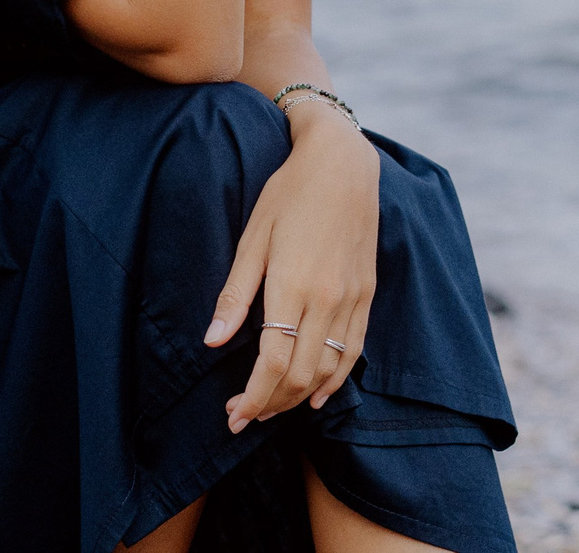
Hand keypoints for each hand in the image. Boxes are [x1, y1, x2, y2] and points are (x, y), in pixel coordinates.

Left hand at [203, 108, 379, 430]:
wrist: (342, 163)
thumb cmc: (289, 194)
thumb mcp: (252, 238)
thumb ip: (235, 295)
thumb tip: (212, 341)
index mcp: (292, 286)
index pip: (273, 363)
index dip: (252, 397)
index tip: (233, 415)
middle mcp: (327, 299)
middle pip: (301, 376)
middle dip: (271, 405)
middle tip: (243, 416)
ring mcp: (352, 298)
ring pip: (329, 369)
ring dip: (299, 397)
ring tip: (272, 408)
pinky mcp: (367, 293)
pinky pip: (354, 351)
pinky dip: (336, 380)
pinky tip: (317, 394)